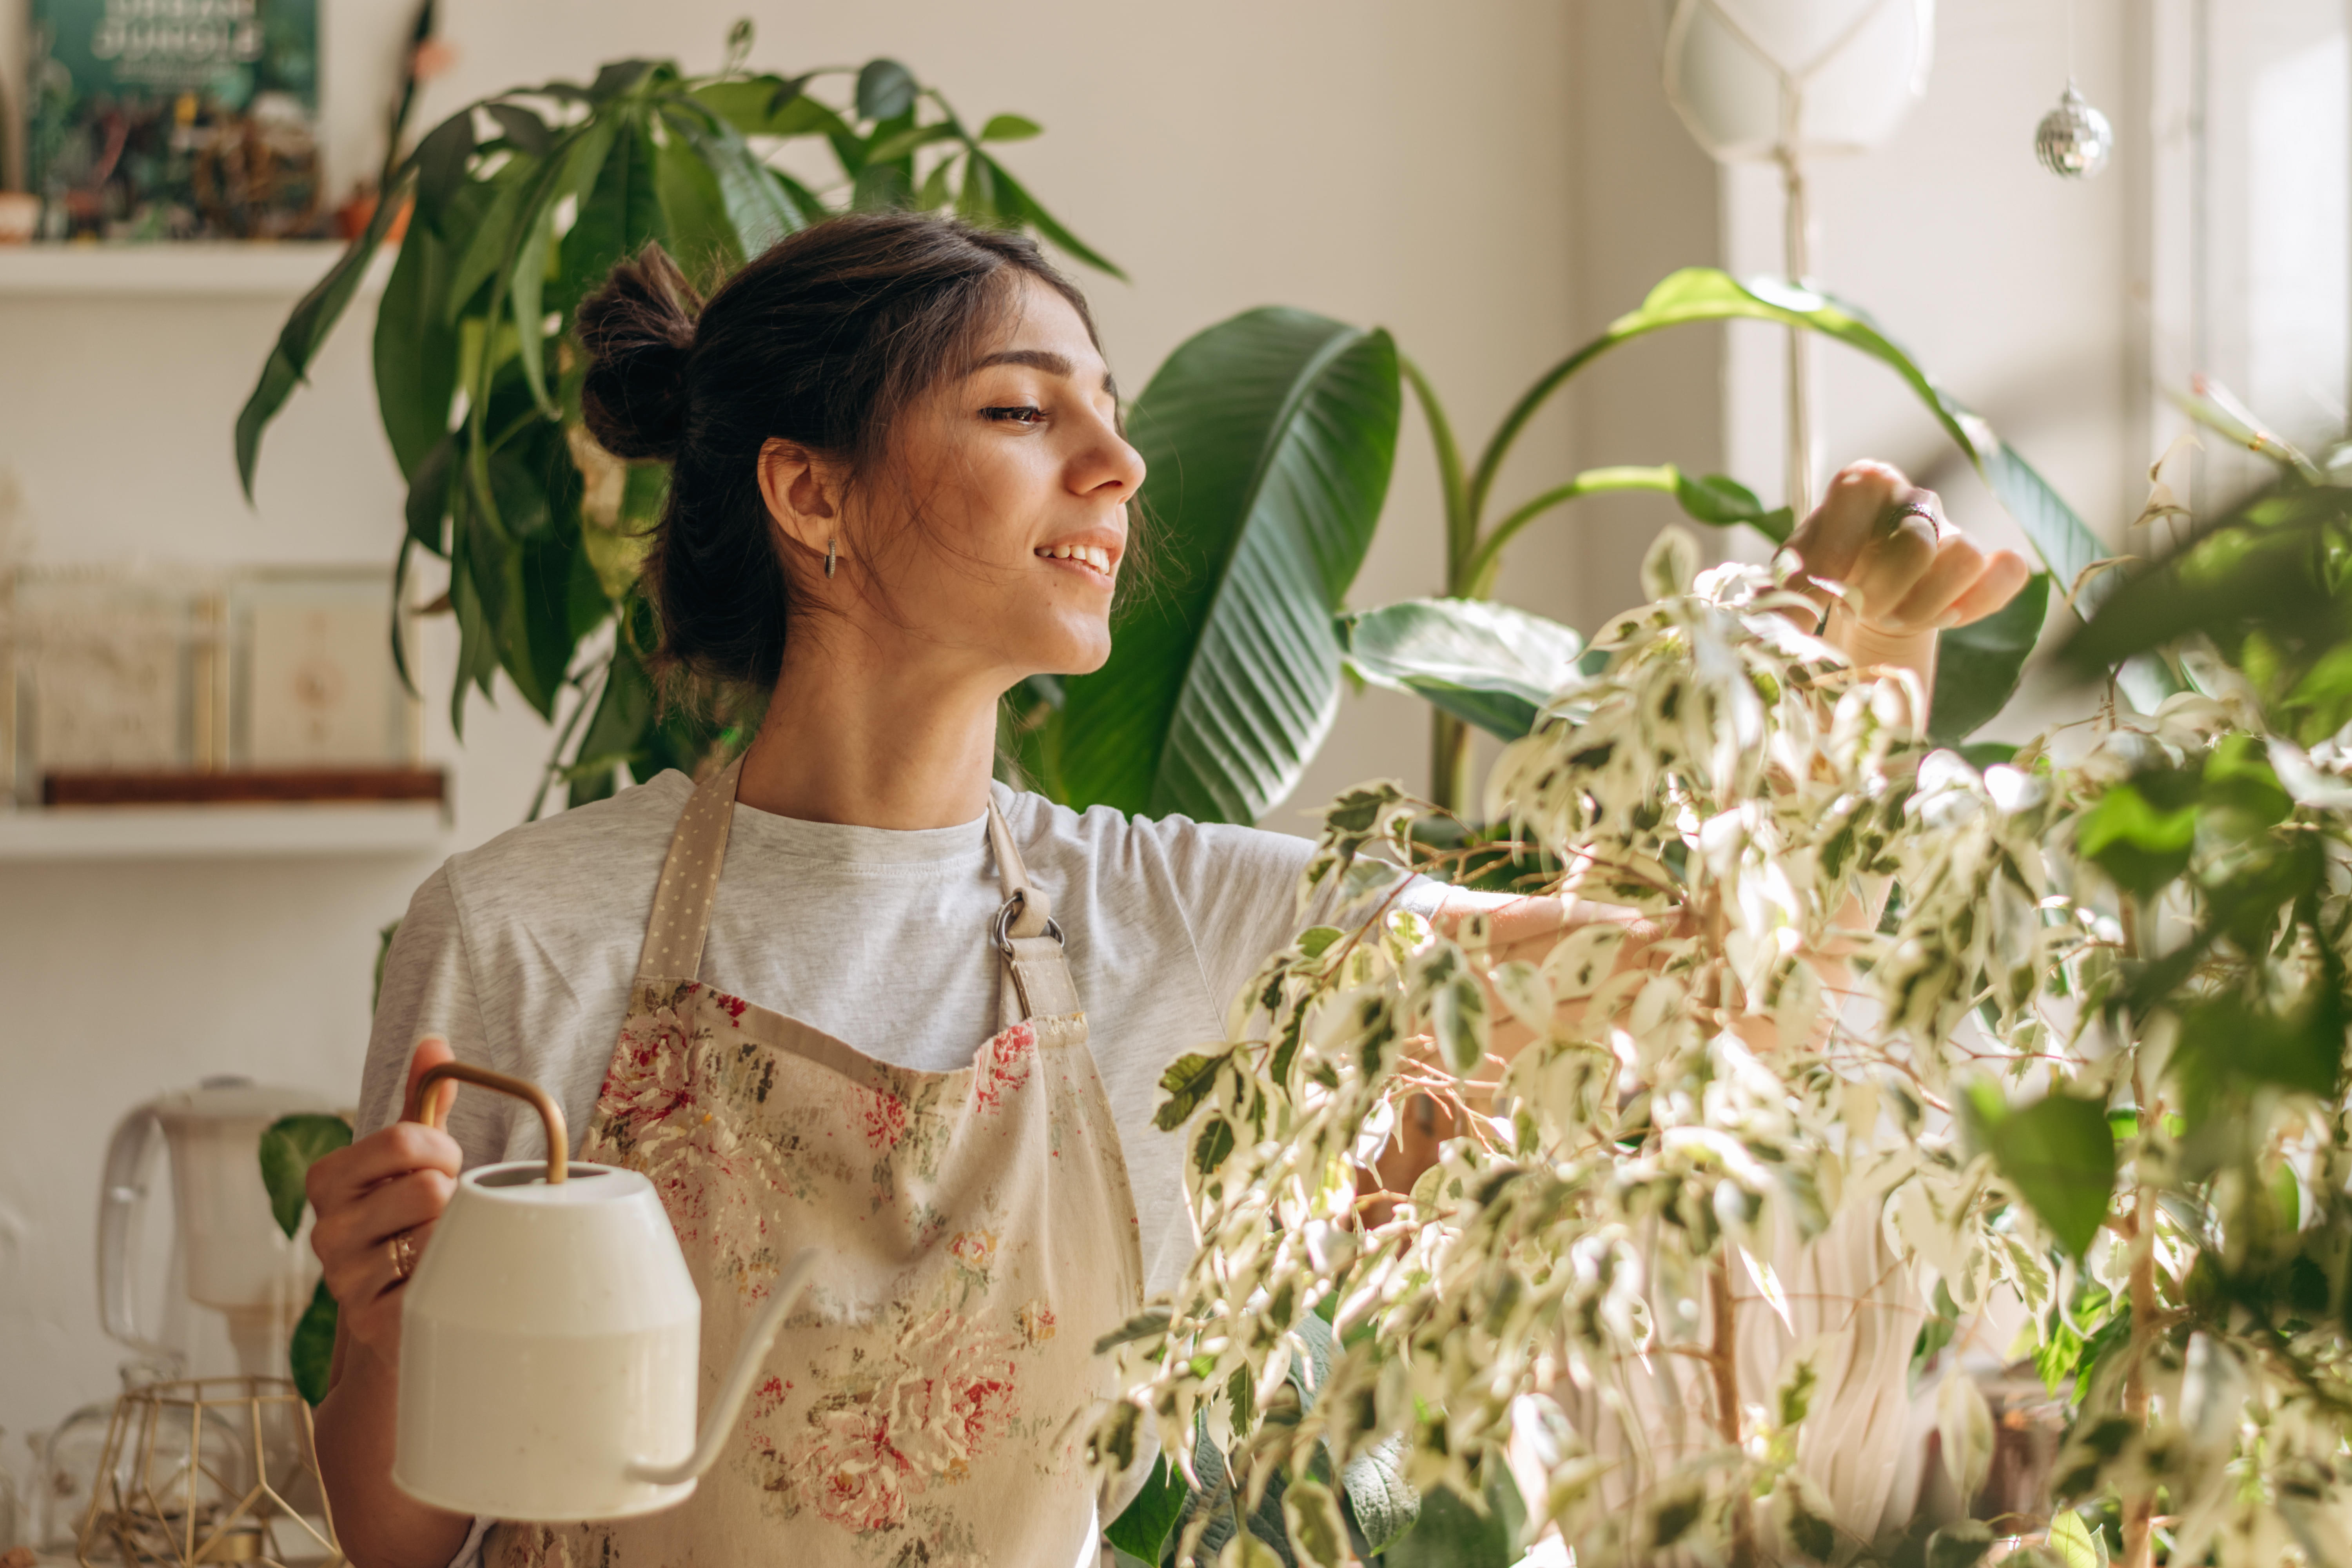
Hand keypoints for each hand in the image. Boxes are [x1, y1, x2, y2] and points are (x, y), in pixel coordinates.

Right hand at [306, 1038, 460, 1359]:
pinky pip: (434, 1286)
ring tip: (440, 1247)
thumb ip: (423, 1100)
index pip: (404, 1140)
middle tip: (444, 1213)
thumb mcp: (415, 1158)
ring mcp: (344, 1281)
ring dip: (455, 1239)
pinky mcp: (372, 1324)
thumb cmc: (409, 1220)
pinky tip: (438, 1283)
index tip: (445, 1165)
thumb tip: (435, 1043)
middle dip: (453, 1196)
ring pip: (435, 1237)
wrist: (398, 1309)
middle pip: (427, 1189)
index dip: (442, 1150)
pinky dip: (451, 1279)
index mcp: (329, 1180)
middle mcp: (325, 1231)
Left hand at [1783, 461, 2029, 647]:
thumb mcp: (1789, 579)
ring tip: (1894, 617)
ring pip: (1965, 558)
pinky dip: (1980, 603)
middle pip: (1917, 544)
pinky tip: (1942, 618)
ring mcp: (1954, 527)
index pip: (1858, 506)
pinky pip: (2008, 572)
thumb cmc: (1821, 575)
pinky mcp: (1987, 560)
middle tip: (1860, 612)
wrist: (1859, 589)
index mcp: (1862, 485)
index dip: (1836, 566)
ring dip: (1926, 606)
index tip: (1819, 599)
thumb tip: (1785, 631)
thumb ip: (1781, 598)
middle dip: (1883, 596)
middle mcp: (1913, 497)